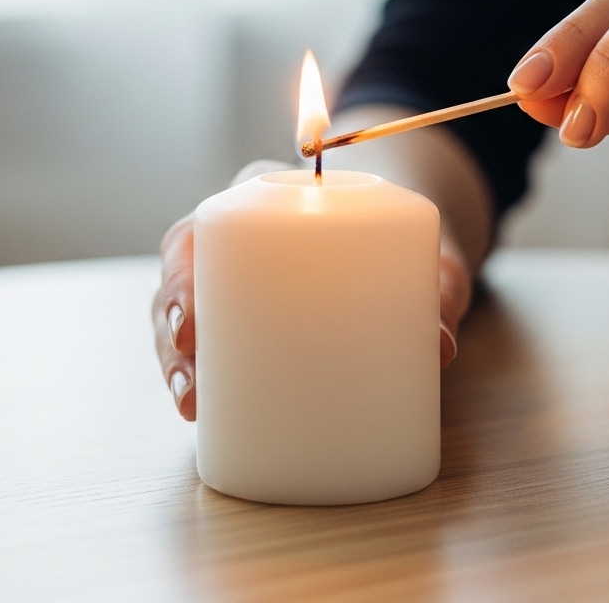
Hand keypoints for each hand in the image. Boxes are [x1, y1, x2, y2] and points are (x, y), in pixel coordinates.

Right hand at [153, 160, 471, 420]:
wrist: (415, 254)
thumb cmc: (413, 248)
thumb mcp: (430, 262)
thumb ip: (439, 293)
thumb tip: (439, 346)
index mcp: (273, 201)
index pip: (208, 225)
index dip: (182, 271)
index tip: (189, 322)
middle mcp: (247, 236)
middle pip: (183, 273)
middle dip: (169, 325)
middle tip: (189, 374)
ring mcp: (242, 278)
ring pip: (184, 310)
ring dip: (174, 357)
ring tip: (189, 403)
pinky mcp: (250, 317)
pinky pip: (208, 339)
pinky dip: (195, 369)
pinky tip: (193, 407)